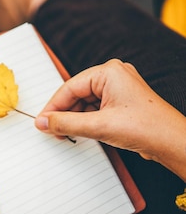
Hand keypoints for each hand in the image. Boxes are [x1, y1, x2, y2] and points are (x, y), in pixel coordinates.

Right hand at [34, 59, 185, 180]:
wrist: (172, 142)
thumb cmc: (146, 127)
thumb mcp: (98, 126)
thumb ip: (65, 124)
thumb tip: (43, 122)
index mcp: (109, 72)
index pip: (69, 87)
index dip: (53, 107)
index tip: (41, 122)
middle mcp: (113, 76)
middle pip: (76, 94)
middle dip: (63, 114)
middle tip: (51, 131)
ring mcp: (118, 89)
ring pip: (84, 103)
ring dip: (74, 119)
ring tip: (65, 134)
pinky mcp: (121, 103)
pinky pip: (94, 109)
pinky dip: (85, 121)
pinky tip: (80, 132)